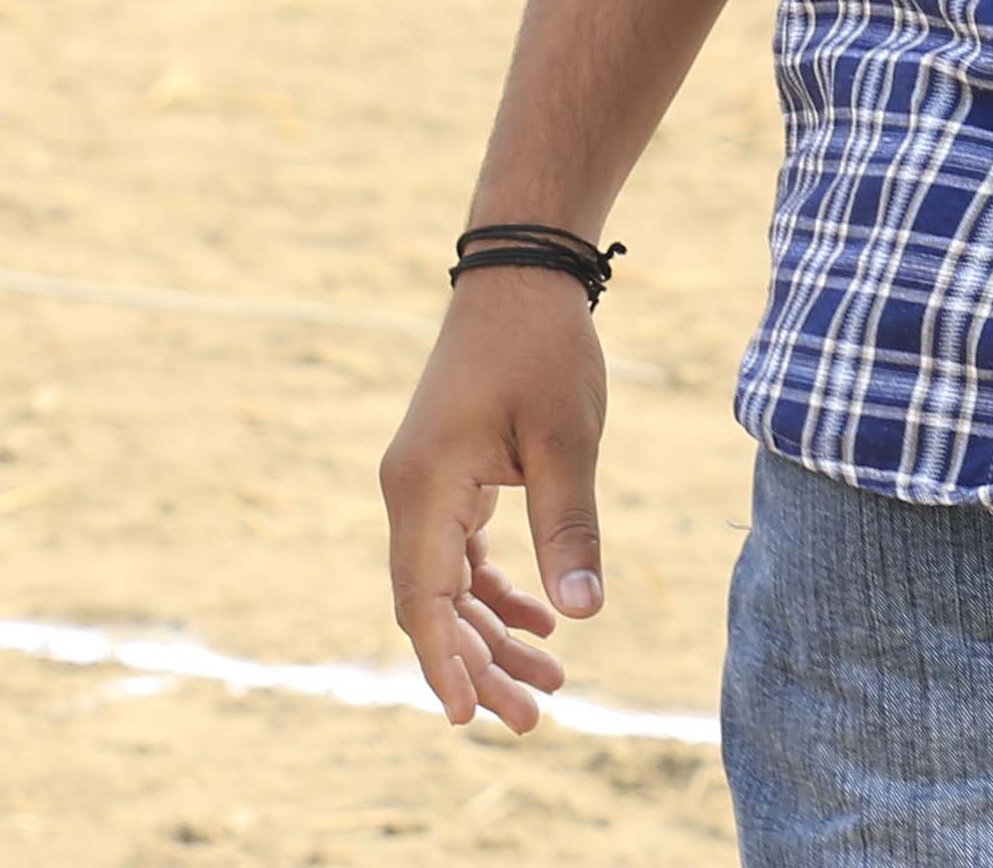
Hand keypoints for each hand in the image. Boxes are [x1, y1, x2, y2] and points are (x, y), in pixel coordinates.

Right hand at [377, 270, 612, 734]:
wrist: (521, 274)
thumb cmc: (544, 348)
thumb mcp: (568, 440)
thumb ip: (569, 528)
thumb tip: (582, 615)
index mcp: (425, 487)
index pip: (425, 601)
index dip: (446, 665)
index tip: (473, 717)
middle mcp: (410, 492)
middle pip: (433, 605)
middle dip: (481, 664)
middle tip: (534, 719)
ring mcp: (424, 484)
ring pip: (447, 585)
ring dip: (491, 633)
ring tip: (552, 682)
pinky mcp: (446, 474)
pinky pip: (459, 553)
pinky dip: (494, 590)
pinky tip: (541, 618)